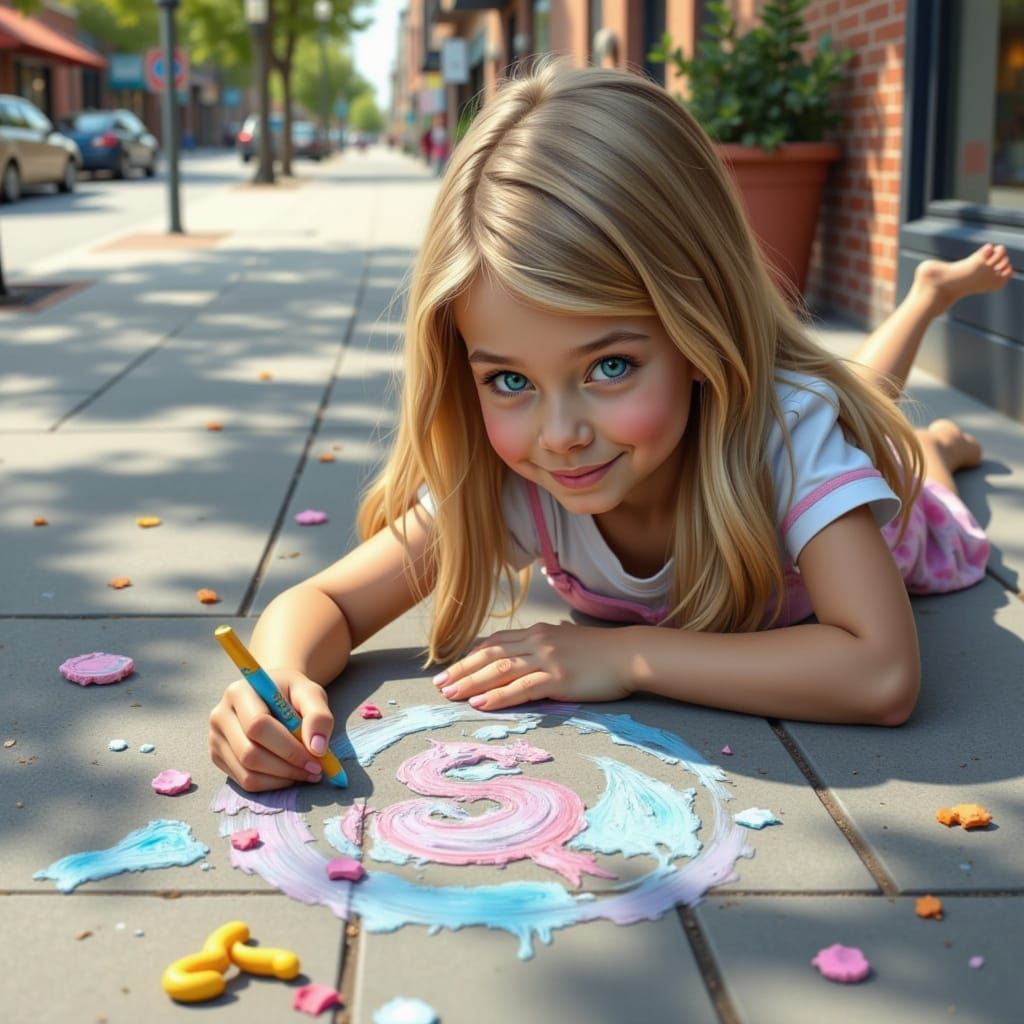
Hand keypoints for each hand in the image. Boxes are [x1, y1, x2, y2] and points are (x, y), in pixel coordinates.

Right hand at [208, 667, 334, 791]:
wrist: (271, 695)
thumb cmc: (292, 694)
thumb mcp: (311, 694)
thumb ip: (319, 716)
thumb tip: (317, 749)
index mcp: (239, 693)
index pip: (258, 725)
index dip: (289, 747)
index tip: (317, 758)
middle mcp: (220, 716)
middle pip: (250, 754)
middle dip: (287, 767)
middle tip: (315, 770)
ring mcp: (215, 738)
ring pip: (247, 773)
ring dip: (282, 779)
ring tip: (306, 772)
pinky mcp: (218, 757)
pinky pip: (245, 782)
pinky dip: (272, 784)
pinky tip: (289, 774)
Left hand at [433, 622, 632, 710]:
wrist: (630, 655)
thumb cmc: (602, 654)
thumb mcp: (567, 643)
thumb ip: (545, 648)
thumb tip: (527, 659)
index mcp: (539, 633)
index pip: (496, 643)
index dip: (471, 656)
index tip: (452, 669)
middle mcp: (538, 642)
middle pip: (490, 654)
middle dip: (462, 670)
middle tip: (439, 684)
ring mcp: (547, 659)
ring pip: (499, 669)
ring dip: (471, 682)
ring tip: (450, 694)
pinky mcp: (558, 679)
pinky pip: (521, 688)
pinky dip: (497, 696)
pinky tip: (480, 703)